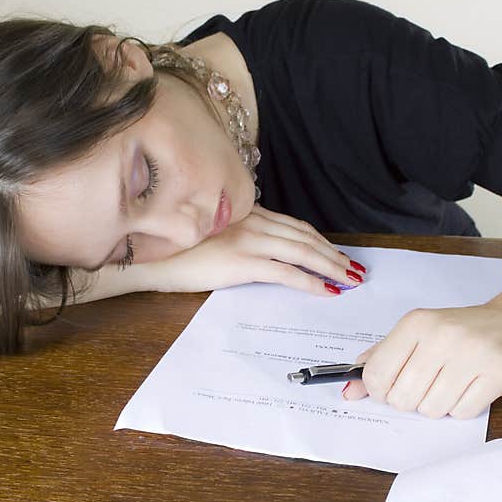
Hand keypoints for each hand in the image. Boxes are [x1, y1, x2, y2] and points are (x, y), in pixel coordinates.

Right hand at [147, 204, 364, 295]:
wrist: (148, 257)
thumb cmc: (172, 249)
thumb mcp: (209, 233)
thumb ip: (234, 235)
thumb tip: (254, 251)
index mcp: (243, 211)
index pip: (293, 224)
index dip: (319, 239)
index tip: (336, 252)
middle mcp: (250, 220)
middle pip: (304, 236)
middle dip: (333, 253)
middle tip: (353, 269)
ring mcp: (247, 240)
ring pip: (302, 251)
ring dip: (330, 266)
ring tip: (348, 279)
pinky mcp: (242, 262)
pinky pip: (287, 272)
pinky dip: (311, 281)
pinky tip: (326, 290)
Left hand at [342, 302, 501, 418]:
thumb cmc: (458, 331)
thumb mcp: (416, 334)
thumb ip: (381, 359)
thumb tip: (350, 391)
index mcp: (415, 323)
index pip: (377, 374)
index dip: (379, 390)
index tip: (389, 387)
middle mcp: (442, 336)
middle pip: (403, 398)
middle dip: (409, 400)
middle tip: (425, 384)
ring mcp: (472, 354)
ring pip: (431, 410)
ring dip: (436, 405)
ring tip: (450, 383)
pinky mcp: (499, 373)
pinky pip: (462, 413)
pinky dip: (461, 408)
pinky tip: (469, 387)